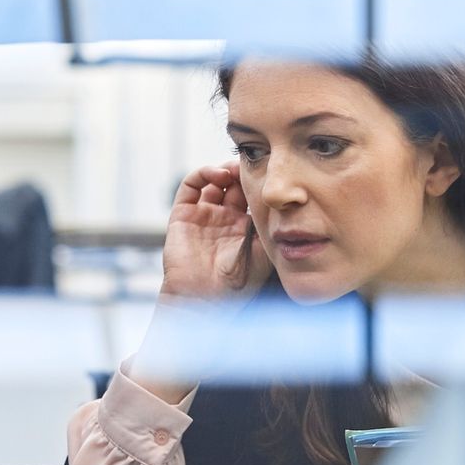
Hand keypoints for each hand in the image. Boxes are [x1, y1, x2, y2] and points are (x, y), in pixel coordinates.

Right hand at [158, 161, 271, 301]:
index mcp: (243, 229)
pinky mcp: (183, 215)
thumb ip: (272, 225)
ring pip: (212, 182)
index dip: (257, 183)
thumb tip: (282, 201)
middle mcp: (222, 221)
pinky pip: (190, 186)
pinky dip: (203, 174)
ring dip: (224, 170)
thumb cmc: (237, 282)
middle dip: (241, 173)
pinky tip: (218, 175)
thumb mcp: (264, 251)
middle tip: (250, 166)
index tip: (266, 175)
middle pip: (233, 185)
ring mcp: (202, 217)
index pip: (251, 196)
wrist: (204, 298)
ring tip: (233, 170)